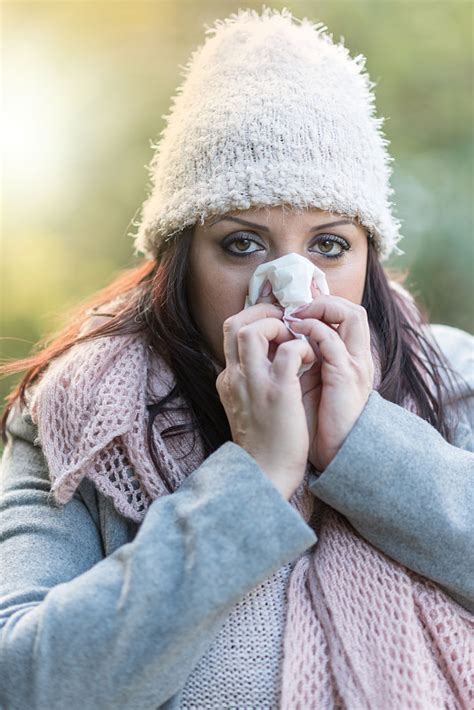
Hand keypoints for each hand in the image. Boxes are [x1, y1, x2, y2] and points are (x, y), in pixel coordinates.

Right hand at [215, 301, 315, 499]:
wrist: (264, 474)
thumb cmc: (264, 443)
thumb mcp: (247, 405)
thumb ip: (252, 380)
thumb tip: (270, 358)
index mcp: (229, 378)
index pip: (231, 331)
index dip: (253, 316)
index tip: (276, 318)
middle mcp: (235, 376)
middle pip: (234, 323)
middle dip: (262, 313)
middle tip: (286, 321)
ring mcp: (254, 383)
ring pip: (252, 330)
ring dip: (278, 326)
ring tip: (296, 340)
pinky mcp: (277, 392)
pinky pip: (288, 352)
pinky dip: (301, 348)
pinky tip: (310, 360)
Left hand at [286, 295, 374, 470]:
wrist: (331, 453)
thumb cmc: (316, 422)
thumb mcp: (308, 383)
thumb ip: (301, 360)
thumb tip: (276, 340)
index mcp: (350, 358)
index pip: (345, 315)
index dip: (322, 305)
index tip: (294, 306)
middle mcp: (357, 357)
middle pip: (352, 309)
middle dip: (322, 301)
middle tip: (293, 307)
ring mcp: (355, 364)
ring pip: (350, 315)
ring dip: (319, 309)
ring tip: (294, 315)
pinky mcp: (346, 375)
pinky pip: (332, 340)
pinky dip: (312, 330)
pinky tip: (294, 334)